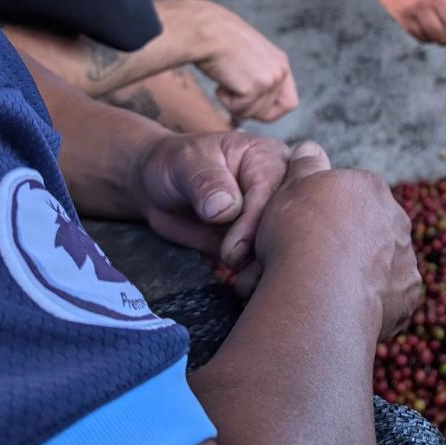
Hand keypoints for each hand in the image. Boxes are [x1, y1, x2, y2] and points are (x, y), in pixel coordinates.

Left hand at [134, 130, 292, 281]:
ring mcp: (270, 217)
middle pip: (284, 223)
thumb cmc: (177, 163)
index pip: (271, 194)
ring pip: (277, 248)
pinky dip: (249, 277)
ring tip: (237, 285)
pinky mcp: (259, 241)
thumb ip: (206, 182)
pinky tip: (235, 284)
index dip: (253, 225)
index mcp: (271, 159)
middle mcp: (280, 188)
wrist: (161, 185)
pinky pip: (260, 263)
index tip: (231, 252)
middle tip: (240, 278)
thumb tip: (225, 209)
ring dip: (258, 270)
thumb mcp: (186, 163)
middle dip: (264, 253)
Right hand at [186, 0, 298, 121]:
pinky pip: (239, 110)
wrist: (207, 31)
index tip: (250, 107)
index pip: (289, 102)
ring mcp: (271, 79)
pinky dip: (225, 101)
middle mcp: (281, 71)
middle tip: (232, 92)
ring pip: (253, 113)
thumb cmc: (218, 40)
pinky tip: (221, 81)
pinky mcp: (256, 87)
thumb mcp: (248, 57)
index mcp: (280, 62)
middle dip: (248, 109)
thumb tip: (253, 100)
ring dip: (234, 104)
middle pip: (271, 113)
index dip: (270, 111)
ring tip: (225, 80)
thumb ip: (258, 75)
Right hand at [256, 142, 422, 339]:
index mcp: (370, 189)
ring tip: (330, 290)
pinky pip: (392, 296)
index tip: (306, 233)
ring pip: (384, 262)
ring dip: (364, 272)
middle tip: (317, 263)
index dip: (326, 215)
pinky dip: (374, 302)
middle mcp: (396, 219)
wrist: (320, 286)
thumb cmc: (300, 232)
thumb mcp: (291, 187)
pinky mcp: (408, 292)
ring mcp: (406, 256)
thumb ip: (304, 165)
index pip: (352, 197)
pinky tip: (348, 307)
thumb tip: (310, 146)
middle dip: (350, 242)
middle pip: (372, 229)